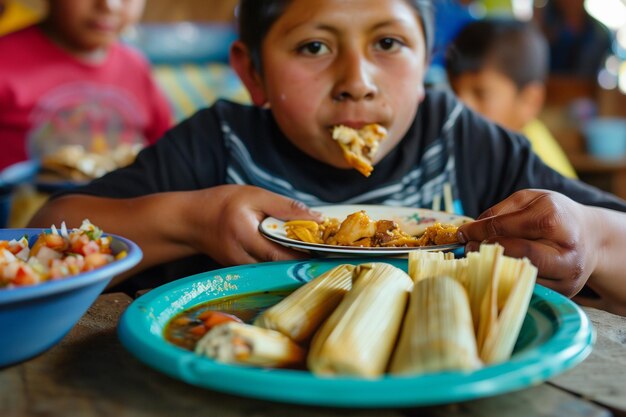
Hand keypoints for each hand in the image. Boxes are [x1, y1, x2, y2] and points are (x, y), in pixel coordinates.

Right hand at [188, 185, 322, 265]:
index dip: (308, 252)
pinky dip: (283, 260)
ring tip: (314, 249)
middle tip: (328, 250)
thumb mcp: (254, 195)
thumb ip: (286, 207)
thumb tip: (317, 219)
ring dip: (296, 261)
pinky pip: (269, 268)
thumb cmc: (221, 203)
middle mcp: (243, 258)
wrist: (191, 221)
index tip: (330, 248)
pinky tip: (295, 251)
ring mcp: (242, 269)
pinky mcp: (244, 271)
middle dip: (307, 259)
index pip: (283, 252)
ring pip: (277, 270)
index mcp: (245, 235)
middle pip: (283, 266)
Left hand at [457, 189, 598, 296]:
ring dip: (494, 267)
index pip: (506, 227)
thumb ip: (500, 211)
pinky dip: (508, 279)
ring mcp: (566, 274)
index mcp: (554, 218)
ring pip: (521, 274)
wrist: (591, 238)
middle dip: (486, 250)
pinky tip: (498, 270)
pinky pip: (529, 287)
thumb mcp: (530, 200)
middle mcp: (565, 248)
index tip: (461, 233)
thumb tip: (472, 227)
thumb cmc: (555, 214)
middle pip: (516, 254)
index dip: (478, 231)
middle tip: (468, 248)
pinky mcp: (565, 291)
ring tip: (480, 258)